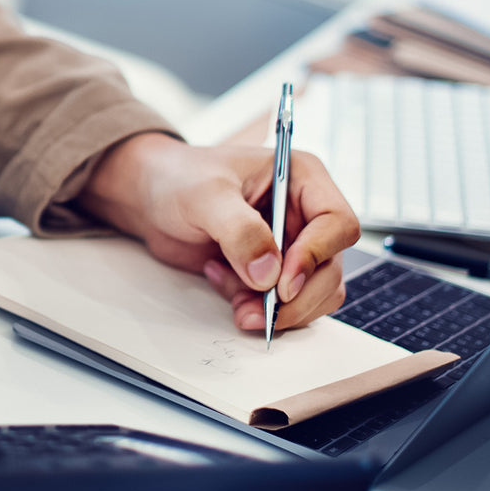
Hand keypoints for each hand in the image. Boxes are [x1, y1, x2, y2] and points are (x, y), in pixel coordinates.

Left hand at [77, 133, 359, 330]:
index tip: (282, 283)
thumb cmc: (179, 178)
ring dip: (278, 310)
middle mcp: (305, 213)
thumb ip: (239, 231)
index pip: (337, 223)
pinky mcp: (272, 271)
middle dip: (296, 298)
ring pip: (314, 294)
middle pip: (331, 268)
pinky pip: (284, 304)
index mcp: (302, 178)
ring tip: (236, 303)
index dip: (316, 255)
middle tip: (258, 312)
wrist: (152, 198)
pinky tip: (222, 283)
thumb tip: (269, 274)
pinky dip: (257, 307)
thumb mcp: (206, 196)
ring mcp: (292, 245)